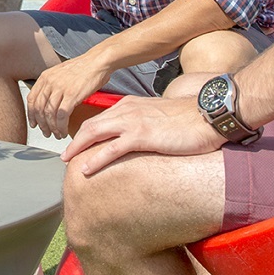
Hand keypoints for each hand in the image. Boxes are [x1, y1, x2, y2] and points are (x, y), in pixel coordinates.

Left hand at [27, 54, 111, 139]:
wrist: (98, 61)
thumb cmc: (84, 67)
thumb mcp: (61, 72)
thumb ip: (52, 85)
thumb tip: (48, 101)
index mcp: (46, 76)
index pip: (32, 99)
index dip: (31, 114)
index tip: (34, 123)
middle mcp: (50, 82)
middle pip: (39, 109)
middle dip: (42, 124)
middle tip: (46, 132)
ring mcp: (60, 88)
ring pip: (49, 114)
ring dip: (52, 128)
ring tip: (57, 134)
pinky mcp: (72, 95)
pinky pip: (62, 116)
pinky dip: (61, 126)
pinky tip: (64, 130)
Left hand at [59, 94, 225, 175]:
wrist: (208, 113)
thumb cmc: (191, 118)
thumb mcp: (161, 116)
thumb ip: (147, 123)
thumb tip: (143, 136)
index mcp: (131, 105)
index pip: (102, 118)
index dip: (88, 131)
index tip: (79, 143)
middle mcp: (127, 110)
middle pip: (92, 125)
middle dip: (75, 140)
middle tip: (65, 154)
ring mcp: (133, 122)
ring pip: (95, 134)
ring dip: (78, 148)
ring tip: (67, 161)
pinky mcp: (142, 136)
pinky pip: (111, 149)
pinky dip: (95, 159)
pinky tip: (85, 169)